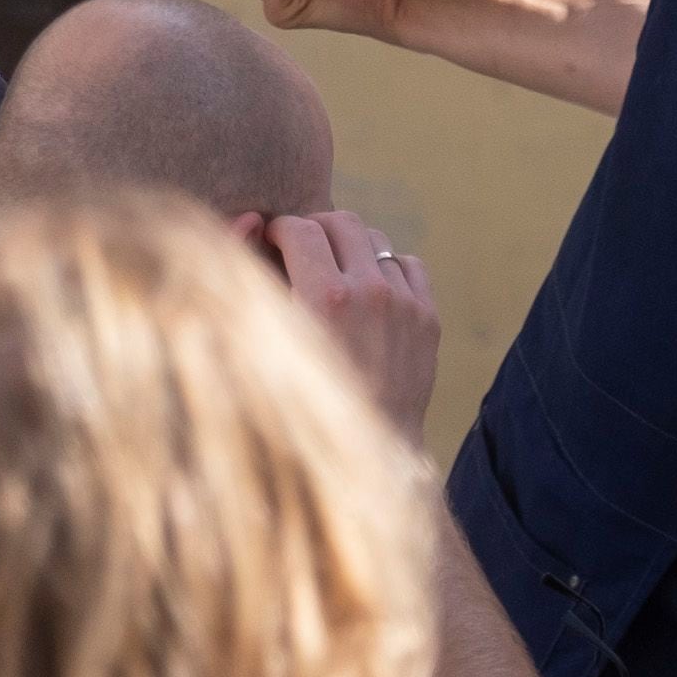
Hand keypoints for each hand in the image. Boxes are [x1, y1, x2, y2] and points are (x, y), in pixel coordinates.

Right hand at [240, 210, 440, 433]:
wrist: (367, 453)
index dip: (278, 229)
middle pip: (340, 222)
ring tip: (332, 272)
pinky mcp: (427, 318)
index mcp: (326, 297)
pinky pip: (407, 264)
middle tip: (299, 248)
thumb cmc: (302, 408)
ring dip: (350, 248)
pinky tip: (369, 293)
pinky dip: (386, 269)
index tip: (270, 241)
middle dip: (314, 229)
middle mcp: (371, 292)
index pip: (299, 228)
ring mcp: (405, 303)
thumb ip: (258, 284)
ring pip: (375, 240)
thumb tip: (249, 226)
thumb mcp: (267, 345)